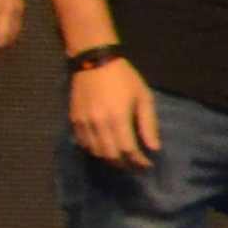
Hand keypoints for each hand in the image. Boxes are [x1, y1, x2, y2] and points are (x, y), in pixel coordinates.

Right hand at [63, 48, 157, 169]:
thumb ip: (148, 124)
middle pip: (110, 155)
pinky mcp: (73, 119)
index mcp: (117, 117)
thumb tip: (153, 148)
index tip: (147, 165)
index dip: (138, 161)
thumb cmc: (124, 78)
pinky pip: (83, 143)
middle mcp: (98, 123)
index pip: (128, 150)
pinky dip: (94, 150)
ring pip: (95, 152)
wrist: (94, 61)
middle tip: (135, 167)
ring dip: (109, 159)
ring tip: (122, 159)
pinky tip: (104, 148)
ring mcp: (83, 122)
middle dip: (125, 165)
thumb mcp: (143, 97)